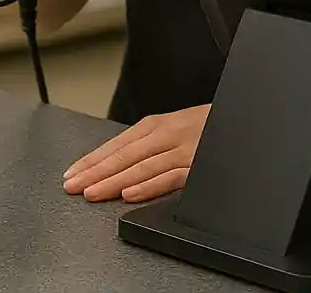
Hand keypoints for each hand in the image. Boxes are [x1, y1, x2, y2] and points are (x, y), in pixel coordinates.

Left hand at [63, 104, 210, 202]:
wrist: (239, 117)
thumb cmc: (205, 125)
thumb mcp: (173, 129)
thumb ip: (148, 146)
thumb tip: (117, 165)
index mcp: (154, 126)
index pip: (115, 146)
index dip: (91, 161)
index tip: (72, 174)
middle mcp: (164, 136)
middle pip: (123, 157)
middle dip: (95, 173)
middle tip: (73, 186)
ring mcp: (181, 151)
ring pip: (141, 168)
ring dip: (114, 182)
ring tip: (93, 193)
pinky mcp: (198, 165)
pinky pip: (170, 177)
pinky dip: (149, 186)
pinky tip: (130, 194)